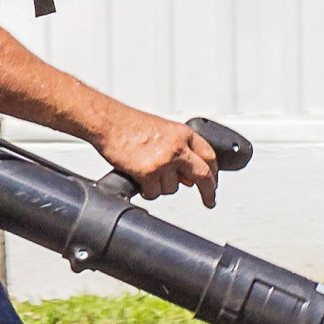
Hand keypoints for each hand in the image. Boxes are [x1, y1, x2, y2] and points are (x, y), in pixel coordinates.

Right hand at [95, 108, 218, 207]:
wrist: (109, 123)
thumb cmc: (130, 124)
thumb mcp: (163, 130)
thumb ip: (179, 150)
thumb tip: (189, 177)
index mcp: (183, 134)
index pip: (210, 156)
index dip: (214, 173)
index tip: (214, 183)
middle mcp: (177, 147)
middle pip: (203, 175)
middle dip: (208, 191)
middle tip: (209, 200)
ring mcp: (164, 161)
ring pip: (173, 188)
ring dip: (162, 187)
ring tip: (148, 172)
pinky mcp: (148, 173)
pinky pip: (155, 193)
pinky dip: (148, 191)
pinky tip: (140, 179)